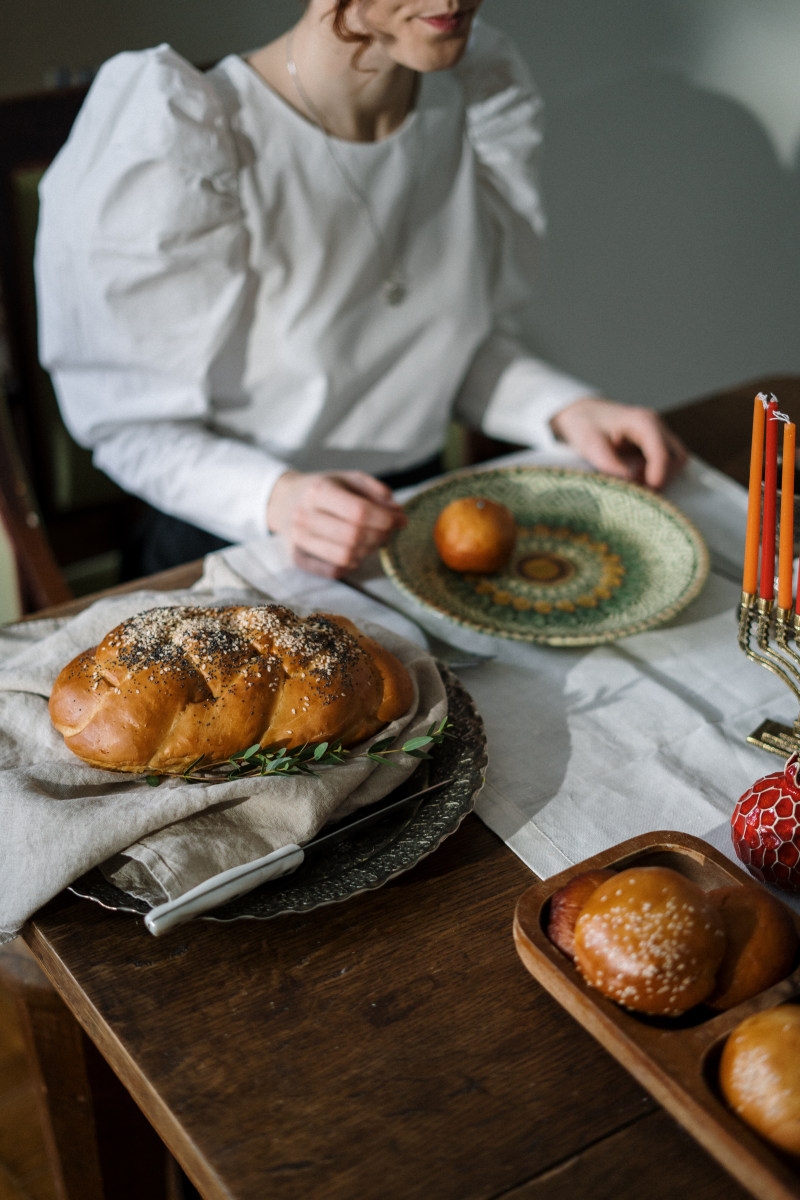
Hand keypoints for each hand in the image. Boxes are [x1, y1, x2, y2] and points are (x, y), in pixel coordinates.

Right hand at [267, 469, 406, 576]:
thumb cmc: (324, 489)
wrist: (284, 501)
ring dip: (368, 551)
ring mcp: (299, 540)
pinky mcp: (298, 559)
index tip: (402, 519)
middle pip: (354, 536)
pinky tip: (356, 552)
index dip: (386, 519)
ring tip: (374, 539)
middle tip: (390, 530)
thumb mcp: (349, 479)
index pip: (359, 512)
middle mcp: (304, 516)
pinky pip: (333, 571)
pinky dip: (351, 565)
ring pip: (346, 556)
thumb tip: (397, 512)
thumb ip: (376, 491)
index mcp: (318, 491)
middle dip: (381, 535)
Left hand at [550, 396, 686, 488]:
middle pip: (676, 456)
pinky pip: (666, 460)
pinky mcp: (653, 442)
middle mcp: (655, 425)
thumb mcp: (590, 445)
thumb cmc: (585, 425)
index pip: (661, 452)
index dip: (658, 475)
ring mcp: (657, 433)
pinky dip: (656, 472)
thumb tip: (629, 483)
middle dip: (663, 477)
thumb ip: (610, 465)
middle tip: (641, 490)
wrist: (582, 412)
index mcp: (642, 421)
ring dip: (662, 475)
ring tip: (637, 482)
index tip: (648, 492)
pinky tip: (637, 476)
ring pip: (675, 459)